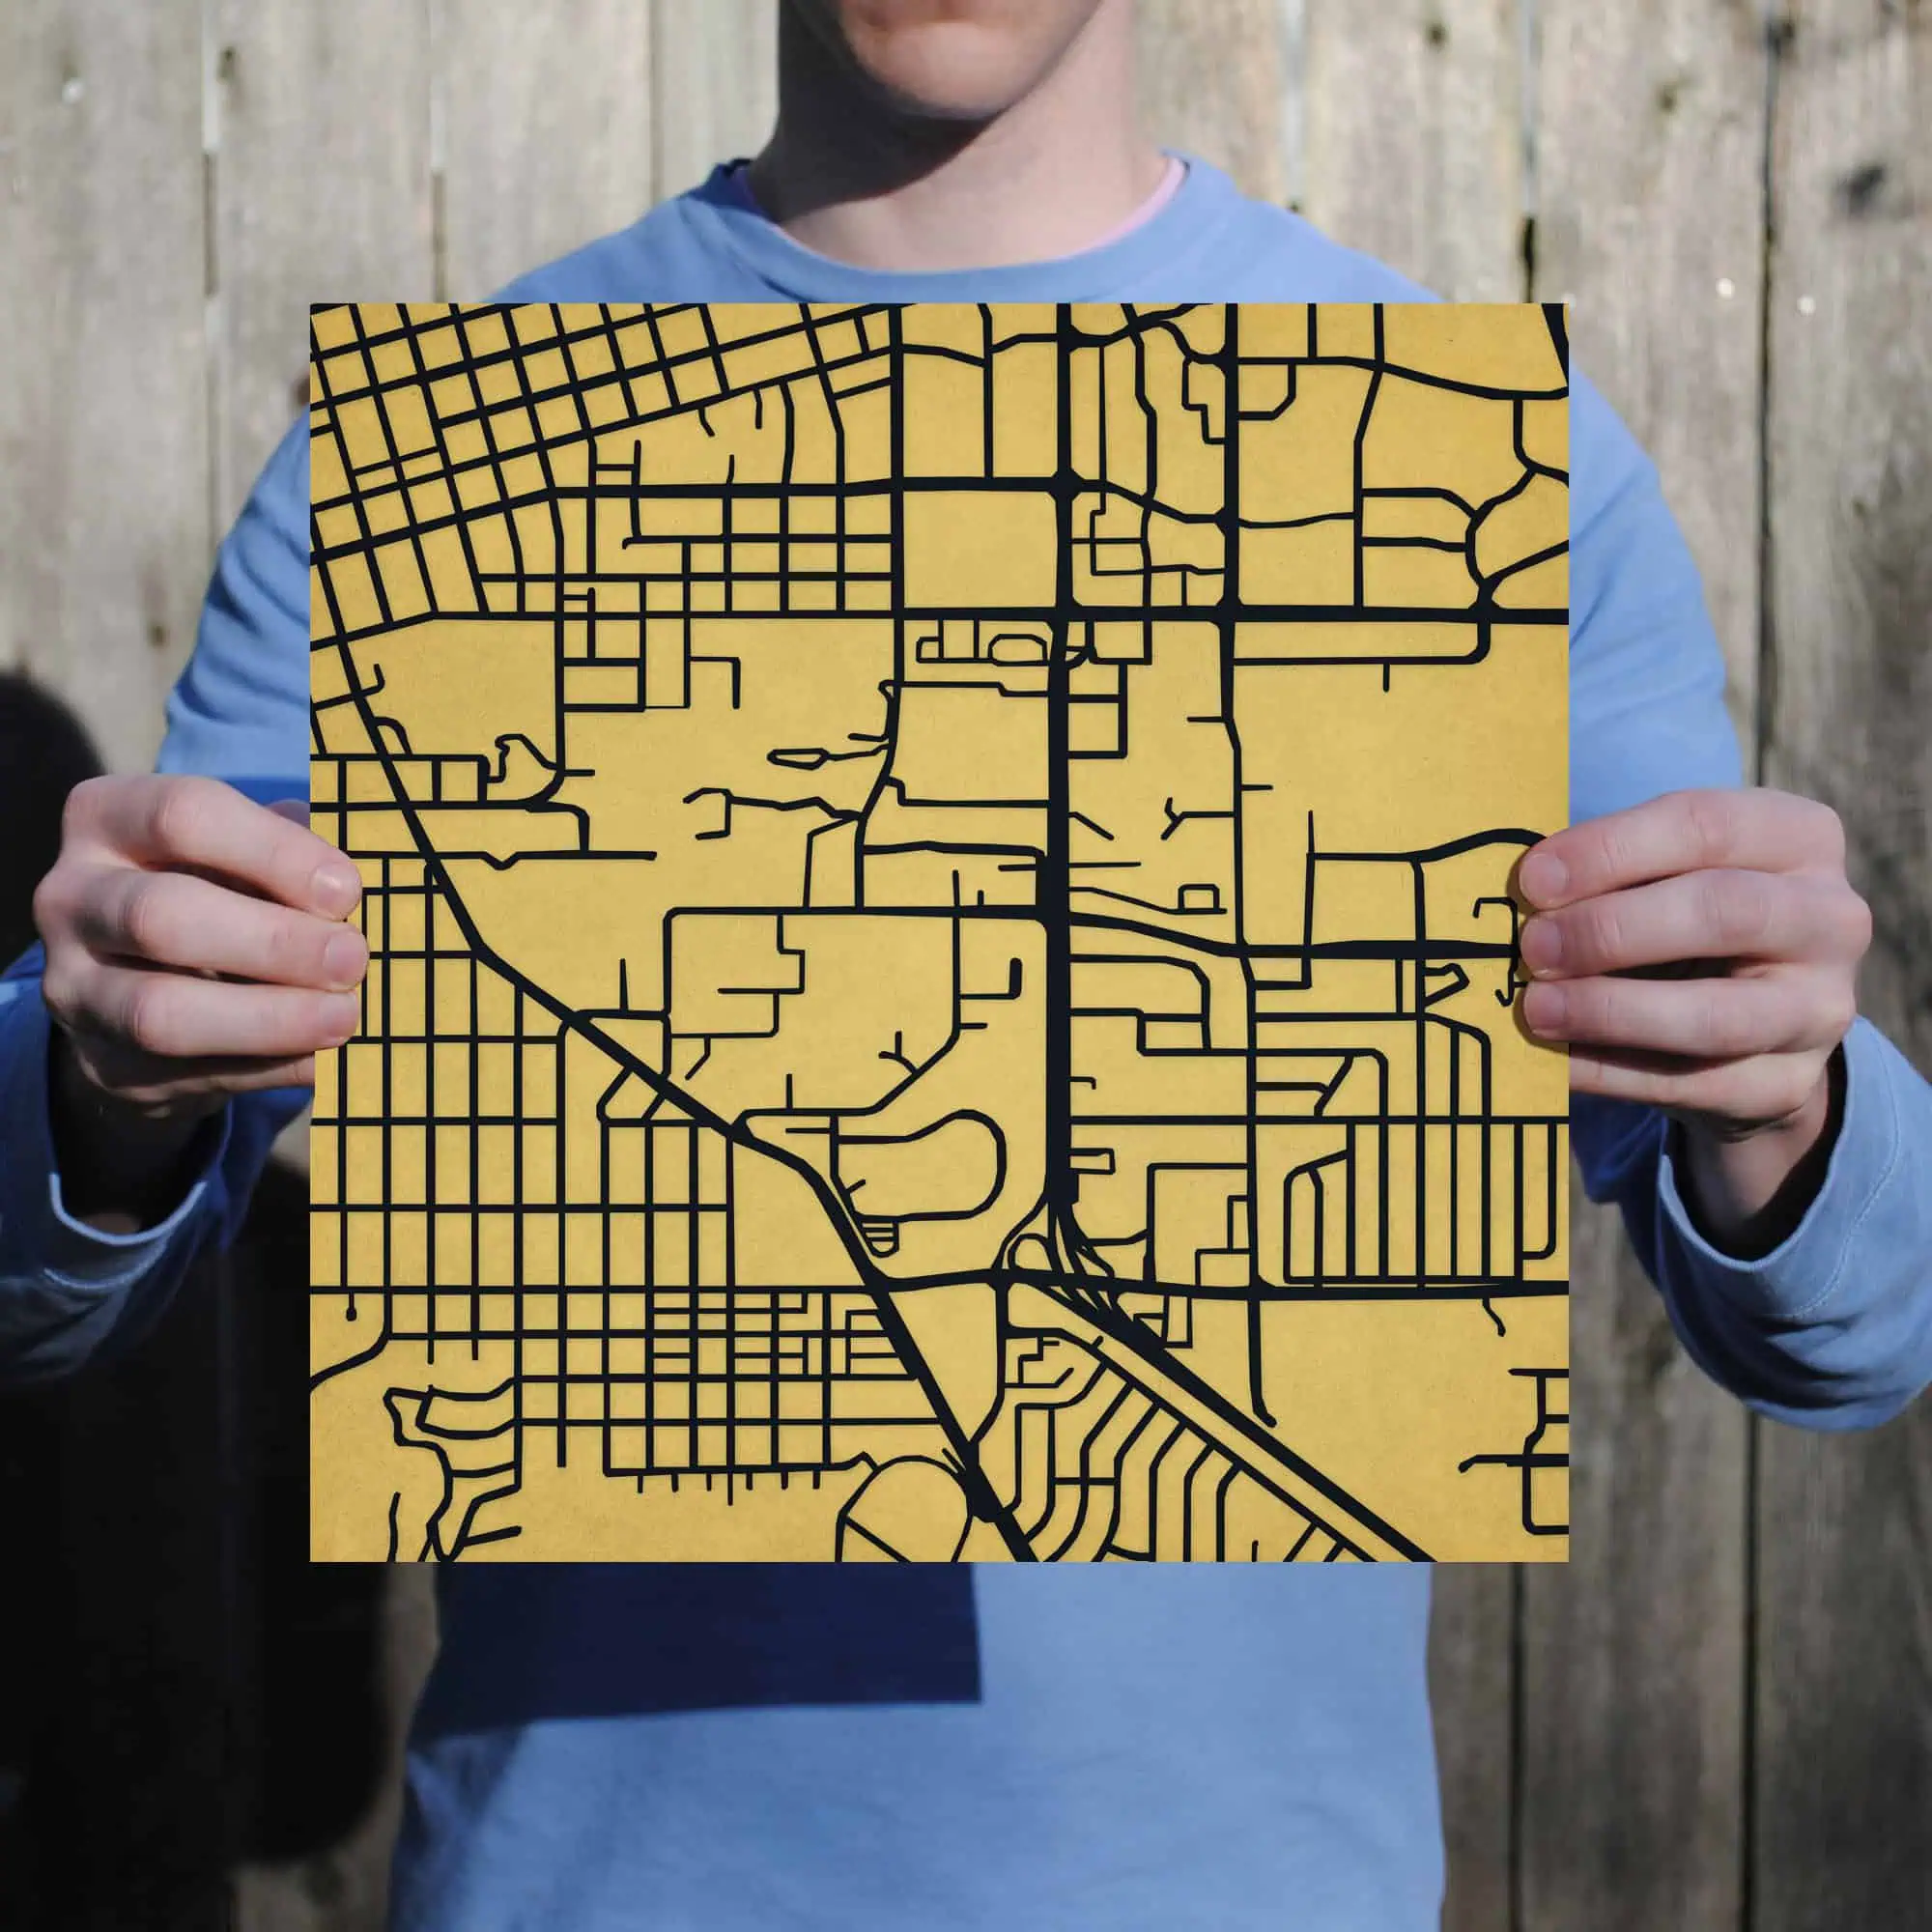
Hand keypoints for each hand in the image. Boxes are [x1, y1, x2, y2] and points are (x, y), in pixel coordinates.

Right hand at [33, 775, 365, 1136]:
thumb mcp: (242, 855)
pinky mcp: (103, 1065)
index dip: (274, 852)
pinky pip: (190, 1073)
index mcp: (108, 819)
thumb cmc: (219, 892)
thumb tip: (354, 874)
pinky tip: (326, 1059)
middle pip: (162, 916)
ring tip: (345, 1017)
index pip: (183, 815)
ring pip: (161, 1011)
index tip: (347, 890)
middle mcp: (71, 897)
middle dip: (273, 942)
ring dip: (269, 1018)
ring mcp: (74, 988)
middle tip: (353, 959)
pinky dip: (270, 1068)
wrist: (144, 991)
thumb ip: (290, 851)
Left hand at [1516, 788, 1870, 1243]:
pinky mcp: (1791, 1084)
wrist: (1752, 1027)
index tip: (1532, 880)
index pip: (1706, 826)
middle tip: (1532, 946)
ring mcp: (1819, 1008)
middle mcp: (1830, 918)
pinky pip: (1693, 1084)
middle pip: (1723, 912)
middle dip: (1612, 930)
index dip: (1610, 851)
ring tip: (1535, 1008)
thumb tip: (1519, 892)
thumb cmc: (1683, 921)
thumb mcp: (1663, 876)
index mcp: (1797, 838)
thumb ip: (1610, 874)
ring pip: (1716, 1016)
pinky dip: (1612, 1073)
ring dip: (1611, 1011)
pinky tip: (1556, 1062)